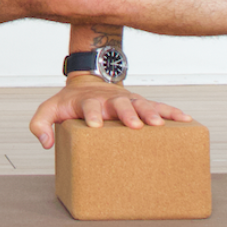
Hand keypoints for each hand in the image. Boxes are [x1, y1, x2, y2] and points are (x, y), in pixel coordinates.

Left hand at [28, 76, 190, 148]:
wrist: (86, 84)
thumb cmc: (68, 102)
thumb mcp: (49, 109)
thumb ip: (40, 123)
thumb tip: (45, 142)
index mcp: (88, 101)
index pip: (89, 106)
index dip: (92, 114)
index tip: (95, 124)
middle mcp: (110, 99)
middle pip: (120, 104)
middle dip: (127, 114)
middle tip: (134, 126)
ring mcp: (127, 100)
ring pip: (142, 103)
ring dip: (151, 113)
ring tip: (160, 125)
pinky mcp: (140, 103)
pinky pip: (159, 106)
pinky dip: (172, 111)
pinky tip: (186, 120)